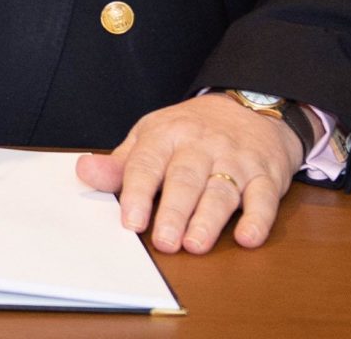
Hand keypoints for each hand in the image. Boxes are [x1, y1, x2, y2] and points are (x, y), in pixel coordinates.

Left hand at [75, 92, 305, 252]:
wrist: (248, 107)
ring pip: (221, 190)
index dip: (137, 193)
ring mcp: (235, 160)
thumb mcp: (151, 137)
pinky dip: (258, 218)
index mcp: (166, 135)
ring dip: (208, 219)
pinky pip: (264, 197)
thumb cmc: (190, 131)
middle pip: (185, 179)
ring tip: (195, 244)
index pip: (147, 163)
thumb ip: (120, 163)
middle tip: (164, 241)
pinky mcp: (266, 175)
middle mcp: (200, 146)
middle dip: (173, 211)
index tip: (131, 221)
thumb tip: (84, 172)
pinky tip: (248, 236)